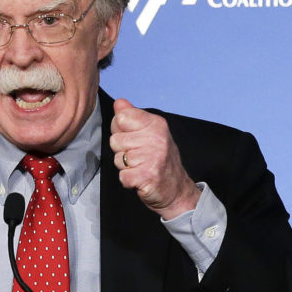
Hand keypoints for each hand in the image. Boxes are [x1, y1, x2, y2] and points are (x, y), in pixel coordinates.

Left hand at [110, 98, 200, 219]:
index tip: (132, 139)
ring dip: (125, 167)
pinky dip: (128, 180)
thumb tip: (119, 102)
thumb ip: (132, 117)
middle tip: (138, 157)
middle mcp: (156, 138)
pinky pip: (122, 176)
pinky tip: (140, 178)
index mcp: (156, 124)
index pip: (121, 117)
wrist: (176, 189)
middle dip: (121, 151)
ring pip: (118, 159)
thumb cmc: (159, 161)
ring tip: (140, 167)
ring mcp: (153, 157)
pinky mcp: (148, 176)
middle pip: (115, 140)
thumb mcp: (149, 133)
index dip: (120, 130)